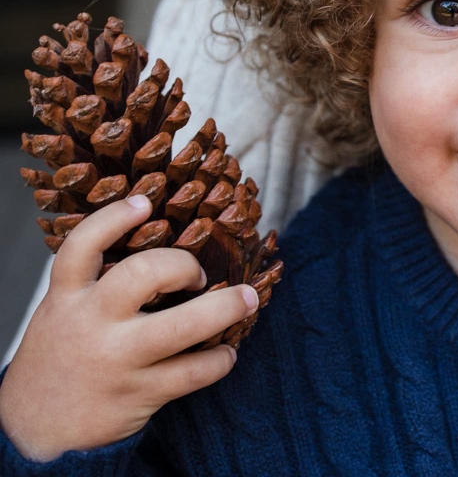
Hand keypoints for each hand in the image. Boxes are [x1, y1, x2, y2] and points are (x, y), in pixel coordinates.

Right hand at [0, 196, 258, 461]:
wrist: (35, 430)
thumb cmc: (63, 357)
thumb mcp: (63, 313)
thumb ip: (96, 285)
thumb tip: (160, 249)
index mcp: (67, 298)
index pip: (82, 247)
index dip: (114, 219)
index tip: (145, 203)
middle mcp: (90, 324)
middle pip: (141, 276)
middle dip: (183, 265)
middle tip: (200, 274)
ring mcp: (116, 360)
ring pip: (179, 328)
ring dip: (224, 310)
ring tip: (247, 300)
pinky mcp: (138, 394)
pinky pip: (192, 373)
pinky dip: (219, 361)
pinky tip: (227, 354)